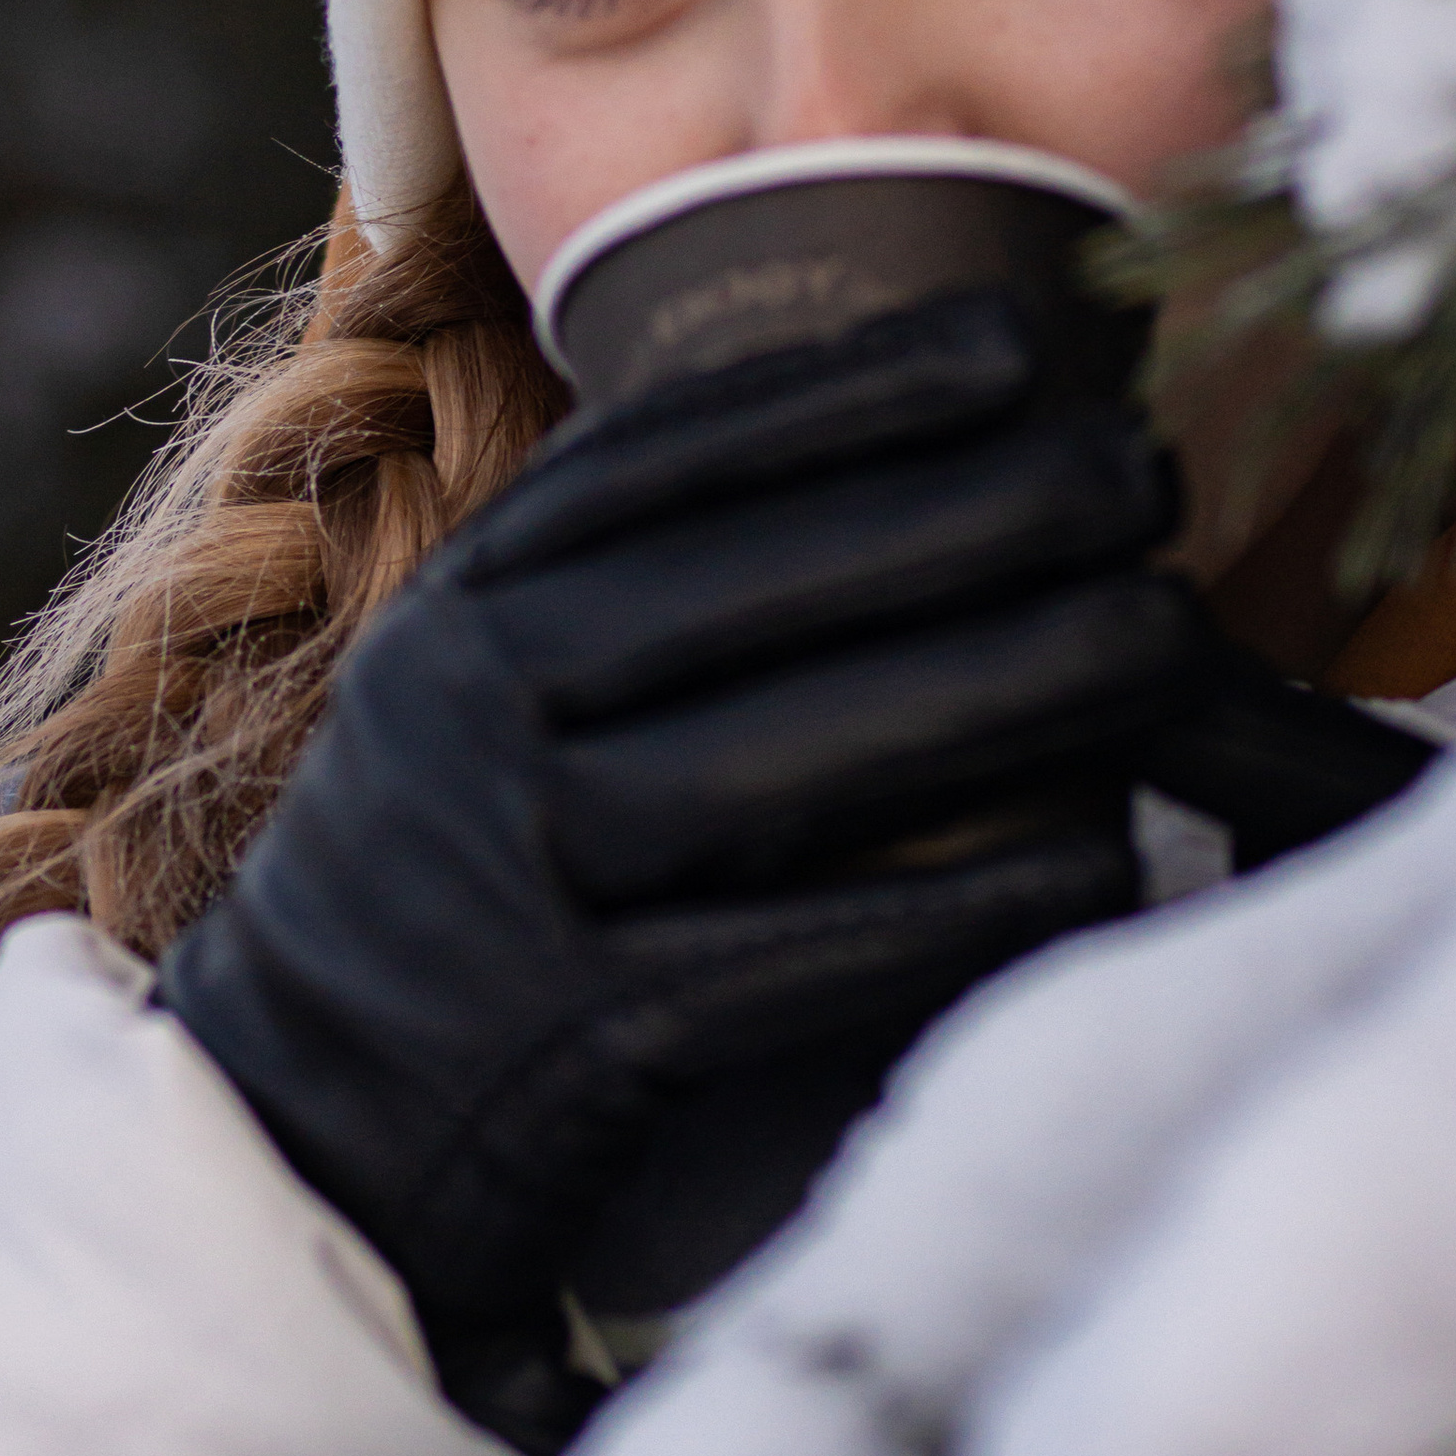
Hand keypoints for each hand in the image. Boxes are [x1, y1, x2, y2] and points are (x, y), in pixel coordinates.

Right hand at [157, 288, 1201, 1449]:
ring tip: (1164, 630)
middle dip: (970, 507)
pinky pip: (789, 954)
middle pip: (751, 582)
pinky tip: (1090, 856)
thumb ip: (623, 571)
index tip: (1022, 335)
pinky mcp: (570, 1036)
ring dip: (995, 687)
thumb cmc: (452, 869)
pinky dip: (946, 904)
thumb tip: (865, 440)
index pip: (667, 452)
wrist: (290, 1120)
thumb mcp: (482, 676)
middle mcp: (471, 702)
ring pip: (783, 757)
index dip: (852, 385)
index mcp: (465, 596)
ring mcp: (512, 869)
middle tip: (1146, 461)